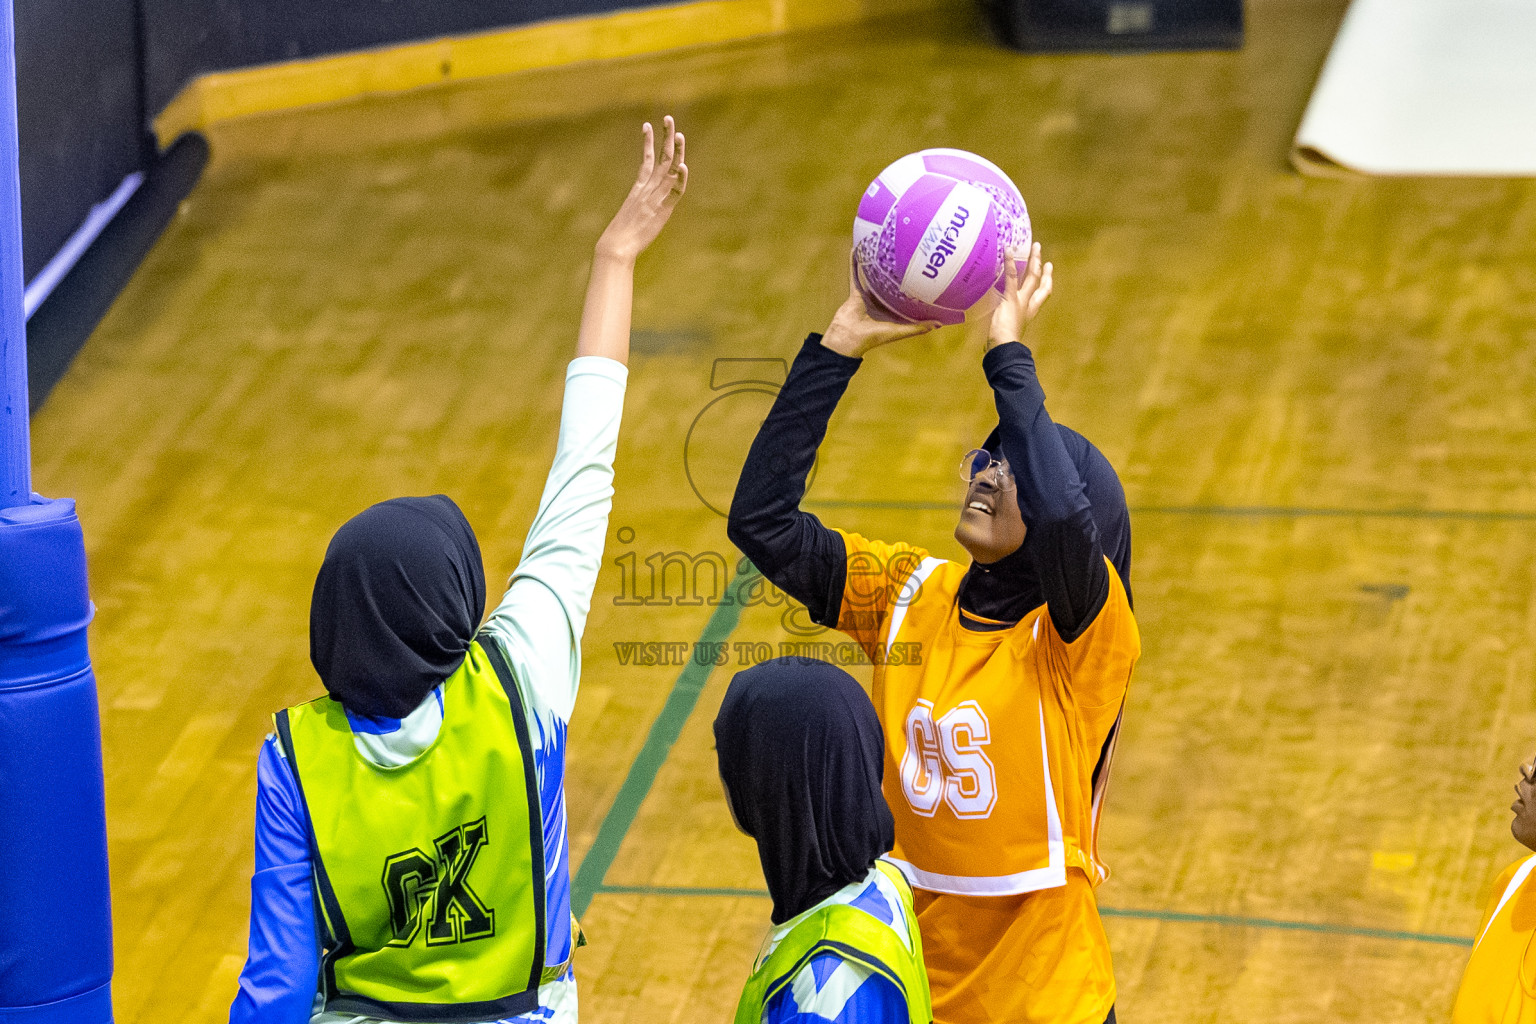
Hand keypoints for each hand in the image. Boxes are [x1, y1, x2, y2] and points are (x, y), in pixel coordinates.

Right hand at [595, 116, 688, 262]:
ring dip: (675, 151)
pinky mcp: (662, 210)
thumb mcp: (631, 215)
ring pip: (667, 169)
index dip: (648, 143)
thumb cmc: (620, 236)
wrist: (616, 245)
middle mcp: (647, 189)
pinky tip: (683, 166)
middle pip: (660, 158)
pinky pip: (674, 192)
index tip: (647, 125)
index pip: (646, 160)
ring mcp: (655, 198)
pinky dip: (679, 179)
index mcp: (639, 189)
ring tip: (678, 134)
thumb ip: (638, 207)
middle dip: (665, 137)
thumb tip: (641, 208)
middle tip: (668, 118)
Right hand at [821, 252, 939, 356]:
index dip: (913, 290)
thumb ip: (918, 327)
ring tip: (882, 249)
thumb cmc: (874, 337)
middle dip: (896, 273)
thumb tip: (940, 323)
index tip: (924, 278)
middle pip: (890, 285)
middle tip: (906, 256)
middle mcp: (880, 303)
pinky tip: (857, 248)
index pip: (904, 299)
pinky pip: (855, 274)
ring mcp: (867, 296)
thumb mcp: (899, 331)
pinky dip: (854, 262)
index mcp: (890, 312)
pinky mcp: (855, 292)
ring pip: (873, 277)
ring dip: (876, 264)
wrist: (849, 338)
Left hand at [987, 242, 1051, 349]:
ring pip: (1032, 277)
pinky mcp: (1011, 299)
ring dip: (1034, 260)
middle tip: (1041, 252)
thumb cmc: (1001, 346)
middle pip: (1040, 282)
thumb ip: (997, 331)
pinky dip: (1010, 263)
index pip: (1042, 295)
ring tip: (1035, 245)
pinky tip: (1008, 250)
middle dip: (1041, 266)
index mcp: (1028, 313)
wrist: (1004, 349)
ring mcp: (1020, 301)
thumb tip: (986, 339)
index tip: (1047, 271)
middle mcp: (1028, 306)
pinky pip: (1012, 278)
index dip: (1046, 281)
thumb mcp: (1002, 333)